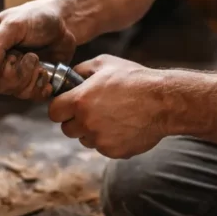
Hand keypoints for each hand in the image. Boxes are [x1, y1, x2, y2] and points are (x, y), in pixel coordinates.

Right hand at [0, 0, 75, 99]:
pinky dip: (42, 85)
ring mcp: (15, 75)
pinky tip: (46, 72)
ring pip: (14, 92)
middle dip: (14, 73)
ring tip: (37, 59)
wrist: (63, 22)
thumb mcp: (14, 23)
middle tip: (27, 55)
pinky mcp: (32, 82)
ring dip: (31, 76)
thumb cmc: (36, 16)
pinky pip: (31, 96)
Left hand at [48, 55, 169, 158]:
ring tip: (112, 116)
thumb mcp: (105, 64)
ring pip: (85, 139)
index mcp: (80, 101)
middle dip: (76, 120)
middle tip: (92, 110)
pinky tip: (123, 126)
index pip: (53, 112)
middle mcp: (86, 123)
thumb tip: (69, 77)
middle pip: (67, 129)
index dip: (60, 108)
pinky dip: (109, 140)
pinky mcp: (114, 152)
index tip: (69, 105)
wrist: (163, 101)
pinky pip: (103, 148)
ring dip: (92, 131)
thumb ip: (81, 70)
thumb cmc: (135, 79)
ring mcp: (100, 140)